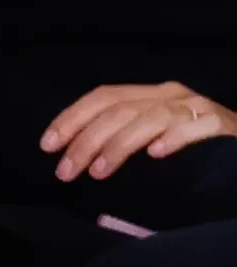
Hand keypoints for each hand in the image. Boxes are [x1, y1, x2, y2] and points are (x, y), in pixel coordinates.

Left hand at [41, 80, 236, 186]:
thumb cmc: (194, 150)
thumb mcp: (154, 140)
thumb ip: (123, 143)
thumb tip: (81, 164)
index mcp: (151, 95)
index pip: (103, 97)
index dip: (72, 118)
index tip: (47, 145)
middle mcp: (171, 95)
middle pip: (119, 109)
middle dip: (86, 140)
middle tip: (66, 171)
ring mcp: (196, 108)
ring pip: (149, 119)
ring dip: (119, 145)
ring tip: (98, 171)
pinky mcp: (221, 125)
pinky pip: (195, 128)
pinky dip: (174, 139)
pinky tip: (156, 155)